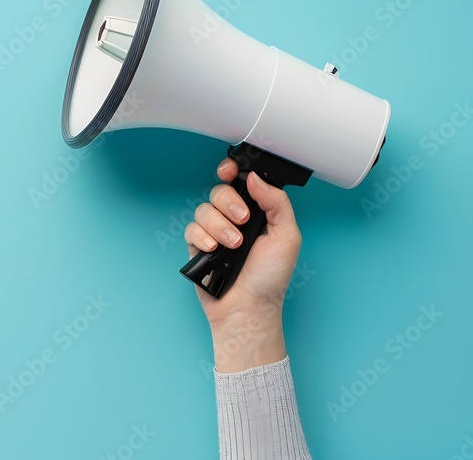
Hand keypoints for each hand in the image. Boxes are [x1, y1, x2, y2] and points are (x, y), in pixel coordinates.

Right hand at [184, 158, 302, 371]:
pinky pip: (191, 228)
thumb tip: (255, 177)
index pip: (241, 182)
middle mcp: (235, 219)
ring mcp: (215, 233)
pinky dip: (202, 237)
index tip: (230, 171)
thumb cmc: (270, 278)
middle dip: (229, 203)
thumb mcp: (287, 236)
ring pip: (204, 209)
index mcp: (258, 213)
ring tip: (232, 245)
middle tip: (243, 220)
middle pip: (219, 191)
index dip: (232, 171)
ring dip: (219, 226)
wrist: (247, 308)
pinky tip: (213, 250)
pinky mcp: (198, 246)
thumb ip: (276, 202)